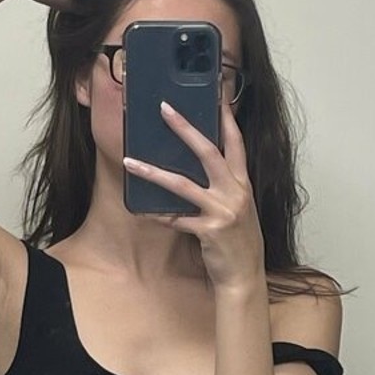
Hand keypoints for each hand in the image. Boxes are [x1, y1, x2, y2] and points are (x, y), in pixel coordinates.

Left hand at [122, 95, 264, 291]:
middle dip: (185, 128)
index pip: (236, 144)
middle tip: (165, 109)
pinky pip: (175, 218)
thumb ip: (224, 189)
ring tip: (130, 161)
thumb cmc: (238, 242)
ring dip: (153, 172)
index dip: (226, 120)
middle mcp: (235, 193)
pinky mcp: (209, 231)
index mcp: (243, 185)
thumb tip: (199, 170)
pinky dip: (157, 214)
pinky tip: (141, 210)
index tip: (216, 98)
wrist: (244, 276)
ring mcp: (222, 212)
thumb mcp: (238, 210)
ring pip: (182, 184)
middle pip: (208, 152)